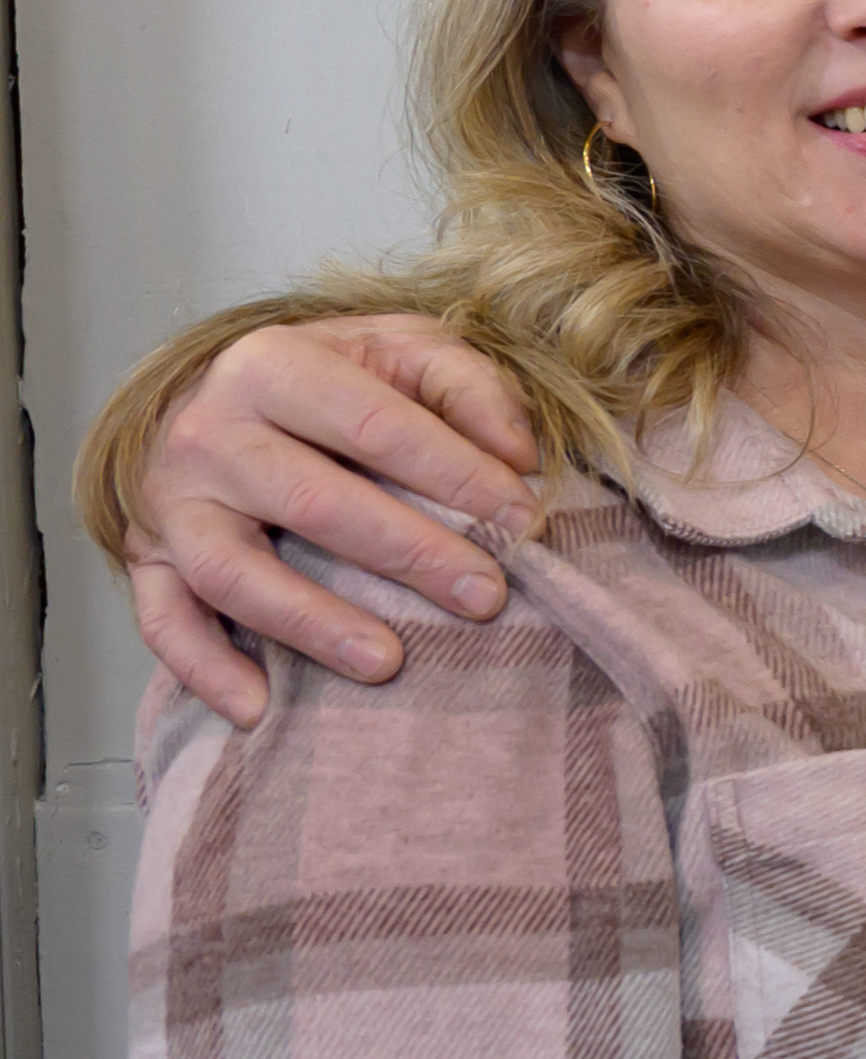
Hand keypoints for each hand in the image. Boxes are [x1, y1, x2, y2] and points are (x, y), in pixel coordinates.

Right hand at [121, 317, 542, 720]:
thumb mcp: (396, 349)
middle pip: (314, 502)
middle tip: (485, 596)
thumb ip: (464, 383)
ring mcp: (173, 503)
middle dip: (409, 553)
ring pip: (234, 572)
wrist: (207, 395)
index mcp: (272, 366)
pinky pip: (166, 622)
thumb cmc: (326, 380)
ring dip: (312, 624)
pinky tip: (260, 709)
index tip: (523, 520)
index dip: (456, 474)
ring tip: (387, 662)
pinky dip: (206, 670)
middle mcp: (209, 432)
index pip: (375, 425)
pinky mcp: (148, 559)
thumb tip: (519, 452)